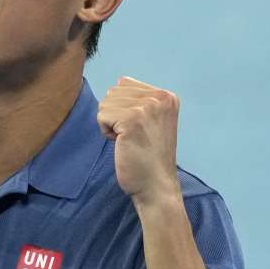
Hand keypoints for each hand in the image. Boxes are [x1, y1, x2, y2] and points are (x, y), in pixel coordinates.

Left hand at [96, 76, 180, 204]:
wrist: (156, 184)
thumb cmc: (150, 156)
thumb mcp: (153, 119)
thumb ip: (140, 100)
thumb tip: (117, 84)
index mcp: (167, 96)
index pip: (125, 84)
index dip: (123, 108)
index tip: (139, 128)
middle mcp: (160, 98)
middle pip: (114, 92)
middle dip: (115, 114)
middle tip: (133, 136)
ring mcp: (146, 108)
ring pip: (106, 103)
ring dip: (110, 123)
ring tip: (128, 140)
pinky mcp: (131, 120)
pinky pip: (102, 116)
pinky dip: (106, 131)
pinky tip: (121, 144)